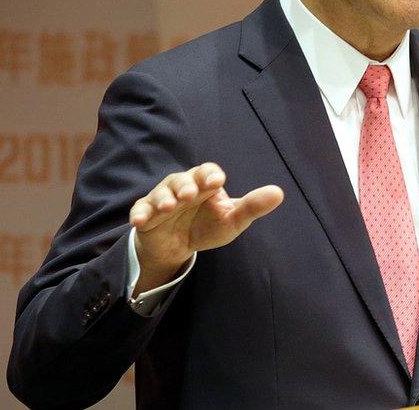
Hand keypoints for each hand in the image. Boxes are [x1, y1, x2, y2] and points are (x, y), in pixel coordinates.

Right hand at [129, 162, 282, 293]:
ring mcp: (161, 199)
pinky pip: (140, 211)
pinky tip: (140, 220)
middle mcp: (182, 187)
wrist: (179, 246)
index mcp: (204, 184)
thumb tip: (279, 193)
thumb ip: (252, 207)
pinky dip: (139, 214)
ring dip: (164, 198)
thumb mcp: (232, 220)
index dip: (210, 175)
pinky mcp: (145, 214)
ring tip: (169, 207)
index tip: (217, 181)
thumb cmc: (208, 226)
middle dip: (185, 185)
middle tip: (189, 195)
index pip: (207, 172)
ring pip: (161, 192)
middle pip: (182, 179)